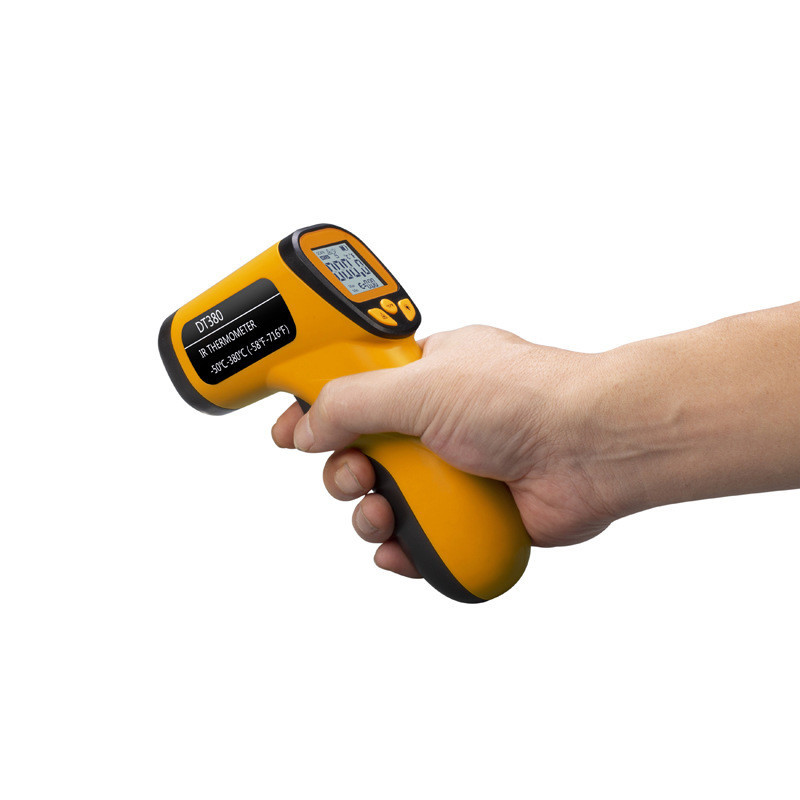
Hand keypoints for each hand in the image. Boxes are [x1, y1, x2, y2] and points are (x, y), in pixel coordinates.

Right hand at [271, 326, 616, 577]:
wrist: (594, 449)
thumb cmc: (525, 398)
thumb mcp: (422, 385)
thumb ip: (353, 403)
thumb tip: (306, 427)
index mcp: (426, 375)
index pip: (354, 388)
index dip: (317, 410)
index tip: (288, 431)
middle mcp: (437, 421)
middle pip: (362, 451)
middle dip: (344, 470)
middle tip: (355, 476)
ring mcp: (455, 469)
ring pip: (385, 499)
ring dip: (369, 513)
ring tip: (381, 513)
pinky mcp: (471, 512)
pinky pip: (419, 537)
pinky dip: (403, 548)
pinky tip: (400, 549)